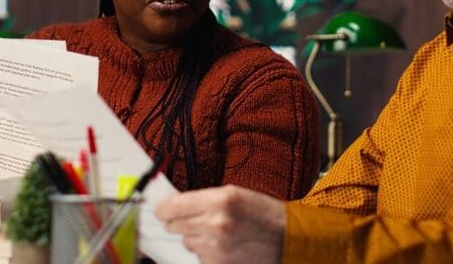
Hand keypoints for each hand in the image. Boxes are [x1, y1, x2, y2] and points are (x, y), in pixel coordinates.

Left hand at [155, 185, 285, 263]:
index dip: (164, 209)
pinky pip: (199, 257)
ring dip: (196, 237)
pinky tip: (225, 246)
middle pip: (174, 225)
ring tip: (219, 233)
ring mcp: (216, 248)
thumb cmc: (264, 214)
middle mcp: (215, 224)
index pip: (171, 207)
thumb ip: (203, 199)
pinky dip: (207, 252)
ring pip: (186, 241)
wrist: (289, 241)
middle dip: (181, 222)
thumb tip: (173, 206)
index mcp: (219, 200)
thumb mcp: (235, 195)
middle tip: (198, 219)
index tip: (163, 210)